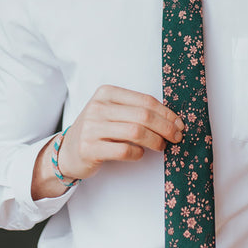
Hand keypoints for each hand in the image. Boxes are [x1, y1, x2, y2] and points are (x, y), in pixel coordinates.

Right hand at [31, 85, 183, 198]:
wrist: (67, 151)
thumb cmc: (97, 131)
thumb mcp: (111, 112)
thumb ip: (135, 111)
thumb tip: (172, 120)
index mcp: (107, 93)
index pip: (145, 100)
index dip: (167, 113)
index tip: (179, 124)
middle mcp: (98, 107)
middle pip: (144, 116)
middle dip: (166, 127)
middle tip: (177, 137)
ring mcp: (92, 127)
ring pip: (136, 132)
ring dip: (156, 141)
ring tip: (162, 147)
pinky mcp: (89, 148)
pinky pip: (124, 150)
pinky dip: (137, 153)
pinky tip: (139, 154)